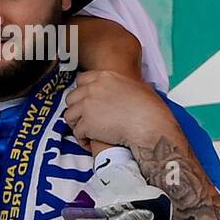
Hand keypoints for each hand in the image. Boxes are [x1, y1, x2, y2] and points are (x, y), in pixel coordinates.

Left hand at [63, 71, 183, 151]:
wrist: (150, 125)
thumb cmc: (150, 109)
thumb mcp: (137, 86)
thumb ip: (121, 86)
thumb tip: (123, 91)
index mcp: (105, 77)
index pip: (81, 81)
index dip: (82, 93)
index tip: (86, 102)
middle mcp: (92, 88)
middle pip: (71, 98)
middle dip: (77, 110)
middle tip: (86, 120)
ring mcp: (87, 106)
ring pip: (69, 115)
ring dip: (77, 125)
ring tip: (88, 132)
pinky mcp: (86, 124)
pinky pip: (77, 133)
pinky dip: (83, 140)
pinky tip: (92, 143)